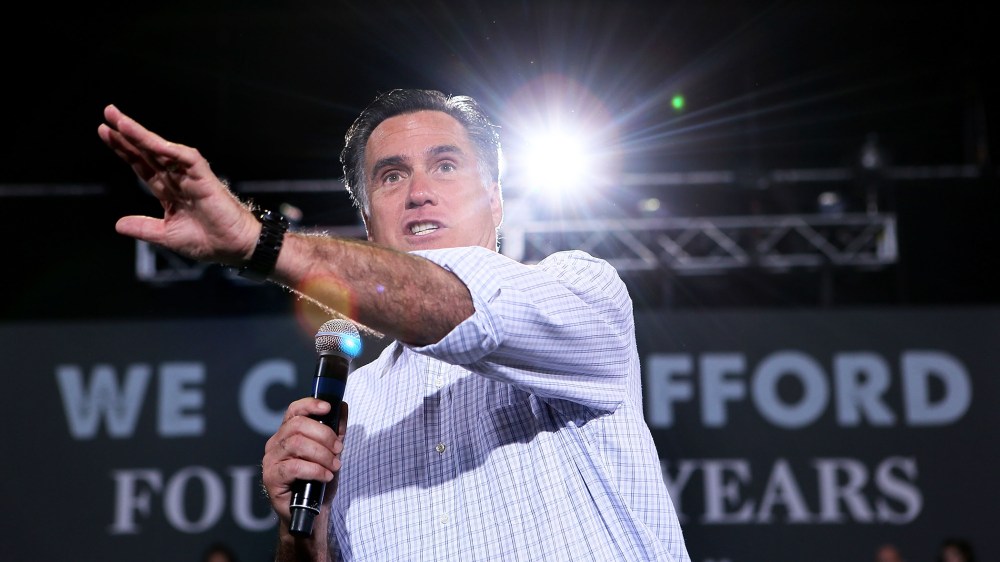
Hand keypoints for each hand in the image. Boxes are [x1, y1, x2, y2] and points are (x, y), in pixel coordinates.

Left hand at [97, 104, 259, 264]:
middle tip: (109, 112)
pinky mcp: (204, 177)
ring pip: (163, 150)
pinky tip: (150, 141)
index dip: (124, 149)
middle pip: (148, 151)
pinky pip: (186, 158)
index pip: (142, 165)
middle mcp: (178, 179)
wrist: (232, 248)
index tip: (105, 132)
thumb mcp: (167, 235)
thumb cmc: (207, 241)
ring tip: (121, 122)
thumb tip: (118, 225)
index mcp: (169, 192)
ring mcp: (191, 176)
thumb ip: (143, 227)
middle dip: (128, 133)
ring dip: (142, 135)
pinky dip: (169, 149)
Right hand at [263, 397, 347, 525]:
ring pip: (297, 444)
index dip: (310, 405)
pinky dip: (315, 470)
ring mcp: (271, 460)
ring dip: (322, 454)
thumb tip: (342, 405)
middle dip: (324, 435)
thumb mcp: (331, 452)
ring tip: (334, 465)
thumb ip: (336, 430)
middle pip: (298, 426)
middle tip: (338, 449)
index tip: (327, 408)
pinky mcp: (271, 478)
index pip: (294, 411)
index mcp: (287, 433)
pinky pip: (294, 467)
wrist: (312, 511)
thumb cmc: (319, 480)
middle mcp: (276, 443)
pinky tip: (325, 476)